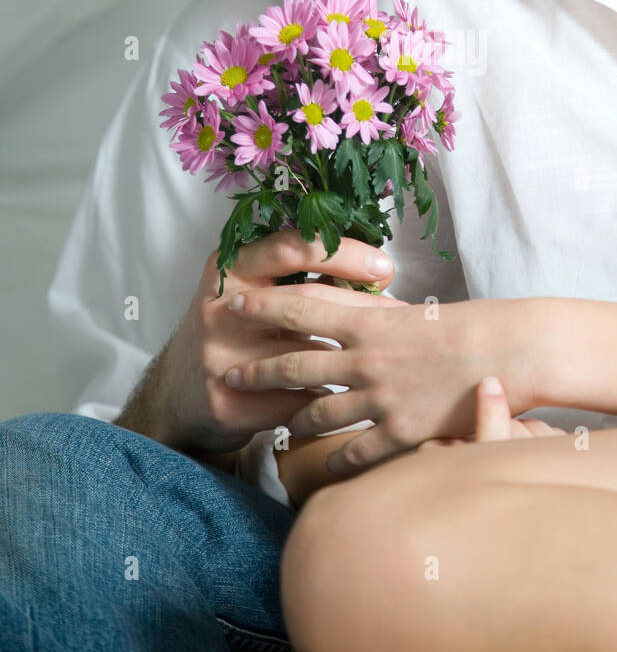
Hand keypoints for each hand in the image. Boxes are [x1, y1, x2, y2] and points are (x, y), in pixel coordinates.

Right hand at [129, 229, 402, 455]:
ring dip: (354, 359)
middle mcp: (221, 308)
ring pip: (306, 356)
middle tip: (403, 311)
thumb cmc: (232, 333)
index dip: (343, 254)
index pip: (291, 248)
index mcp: (229, 269)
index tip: (384, 266)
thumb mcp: (247, 289)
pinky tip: (357, 398)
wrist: (178, 395)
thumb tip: (370, 265)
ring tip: (391, 356)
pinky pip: (297, 400)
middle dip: (361, 307)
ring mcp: (221, 358)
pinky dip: (331, 399)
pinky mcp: (229, 402)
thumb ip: (293, 276)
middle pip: (304, 301)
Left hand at [222, 295, 543, 474]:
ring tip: (276, 427)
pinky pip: (356, 454)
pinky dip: (335, 463)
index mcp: (370, 322)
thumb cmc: (472, 325)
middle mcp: (367, 360)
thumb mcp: (417, 312)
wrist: (510, 352)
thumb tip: (357, 306)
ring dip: (292, 420)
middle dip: (259, 370)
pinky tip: (321, 472)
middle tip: (229, 373)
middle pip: (297, 366)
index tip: (233, 304)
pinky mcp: (401, 433)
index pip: (302, 309)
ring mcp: (381, 399)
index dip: (263, 307)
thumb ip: (381, 314)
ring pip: (319, 414)